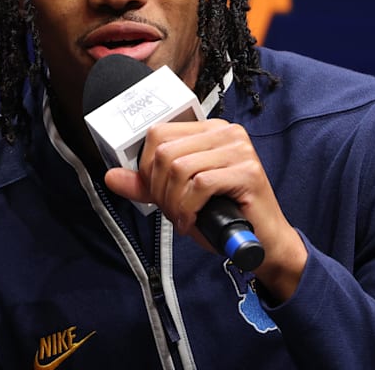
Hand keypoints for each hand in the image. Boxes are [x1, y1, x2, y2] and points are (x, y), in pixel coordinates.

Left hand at [102, 118, 307, 300]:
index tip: (159, 193)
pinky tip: (193, 222)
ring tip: (184, 218)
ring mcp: (239, 149)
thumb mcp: (178, 196)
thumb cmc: (223, 216)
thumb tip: (111, 176)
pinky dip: (189, 209)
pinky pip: (200, 184)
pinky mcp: (248, 170)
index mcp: (207, 130)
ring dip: (174, 202)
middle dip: (160, 190)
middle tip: (173, 211)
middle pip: (165, 153)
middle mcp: (225, 132)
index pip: (158, 134)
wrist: (263, 243)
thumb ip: (146, 185)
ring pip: (180, 168)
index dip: (148, 168)